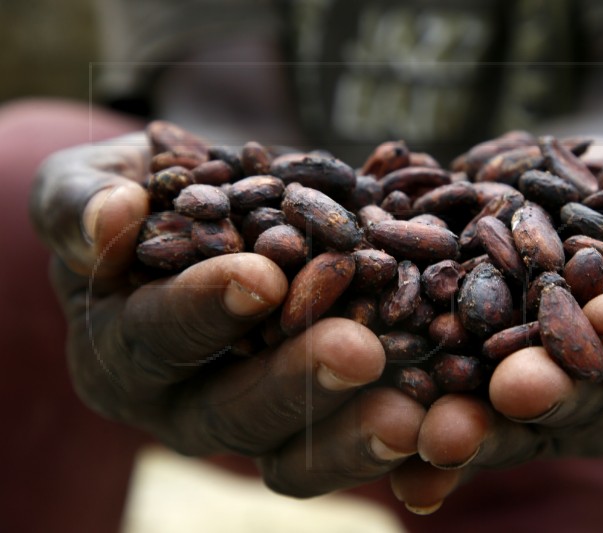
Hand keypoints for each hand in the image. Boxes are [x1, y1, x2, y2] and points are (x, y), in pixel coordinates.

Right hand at [30, 134, 425, 496]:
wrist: (210, 217)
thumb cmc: (143, 198)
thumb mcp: (96, 182)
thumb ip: (81, 202)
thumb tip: (106, 224)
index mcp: (121, 351)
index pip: (157, 337)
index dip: (203, 311)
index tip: (262, 277)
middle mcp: (178, 406)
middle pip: (231, 414)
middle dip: (295, 381)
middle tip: (359, 350)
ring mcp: (246, 426)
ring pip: (292, 454)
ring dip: (354, 436)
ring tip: (412, 414)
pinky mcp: (308, 431)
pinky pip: (346, 452)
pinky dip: (393, 447)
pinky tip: (441, 425)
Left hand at [389, 142, 602, 513]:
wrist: (553, 180)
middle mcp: (594, 389)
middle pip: (575, 403)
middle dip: (548, 392)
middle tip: (519, 385)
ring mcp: (527, 391)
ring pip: (503, 424)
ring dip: (474, 430)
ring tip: (440, 431)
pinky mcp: (464, 380)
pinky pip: (443, 416)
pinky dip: (419, 436)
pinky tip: (397, 458)